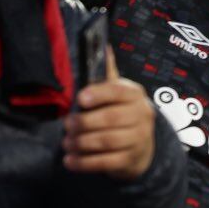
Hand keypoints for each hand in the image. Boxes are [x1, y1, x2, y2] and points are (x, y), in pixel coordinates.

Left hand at [63, 49, 156, 180]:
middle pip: (111, 119)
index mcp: (135, 95)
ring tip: (66, 143)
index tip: (80, 99)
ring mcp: (138, 140)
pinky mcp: (130, 160)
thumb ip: (107, 74)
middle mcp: (141, 116)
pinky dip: (85, 163)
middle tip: (67, 126)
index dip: (99, 94)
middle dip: (84, 123)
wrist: (142, 146)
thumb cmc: (122, 114)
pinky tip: (70, 161)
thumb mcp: (117, 93)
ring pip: (107, 142)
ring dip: (82, 143)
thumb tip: (102, 44)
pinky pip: (106, 163)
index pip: (119, 92)